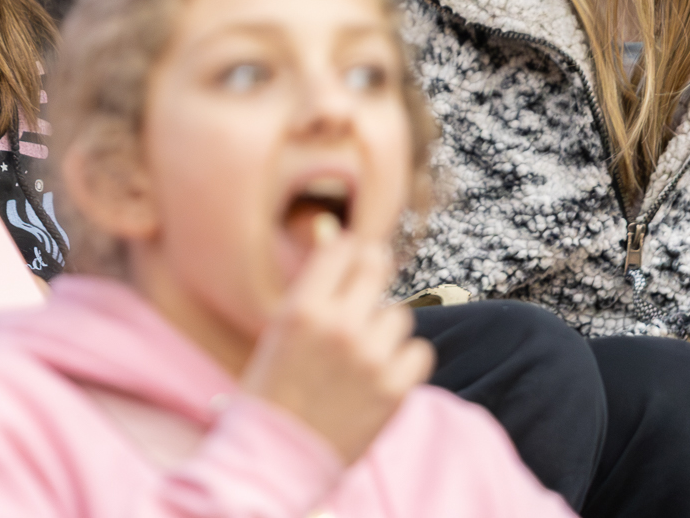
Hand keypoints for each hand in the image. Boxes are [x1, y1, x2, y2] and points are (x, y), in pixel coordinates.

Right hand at [238, 224, 433, 464]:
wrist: (276, 459)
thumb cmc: (270, 391)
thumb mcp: (279, 328)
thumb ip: (311, 285)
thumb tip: (333, 231)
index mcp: (302, 308)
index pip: (343, 248)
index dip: (348, 251)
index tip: (349, 262)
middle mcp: (338, 326)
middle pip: (376, 267)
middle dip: (371, 275)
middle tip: (363, 296)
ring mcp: (370, 358)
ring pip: (398, 314)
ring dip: (384, 328)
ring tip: (362, 352)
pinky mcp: (394, 390)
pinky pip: (419, 352)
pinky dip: (404, 360)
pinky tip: (381, 373)